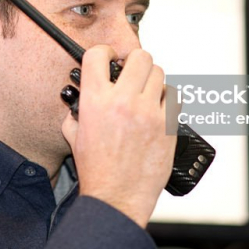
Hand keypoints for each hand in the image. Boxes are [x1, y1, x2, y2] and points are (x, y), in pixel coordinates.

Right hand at [61, 45, 175, 227]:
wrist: (116, 197)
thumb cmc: (97, 171)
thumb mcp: (74, 135)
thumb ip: (77, 111)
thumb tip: (82, 98)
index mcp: (96, 101)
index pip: (98, 54)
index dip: (104, 52)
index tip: (108, 57)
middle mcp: (123, 102)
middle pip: (139, 56)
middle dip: (135, 62)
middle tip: (132, 73)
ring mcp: (149, 113)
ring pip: (160, 74)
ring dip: (152, 80)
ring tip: (146, 93)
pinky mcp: (168, 126)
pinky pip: (175, 97)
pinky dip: (167, 100)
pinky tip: (158, 110)